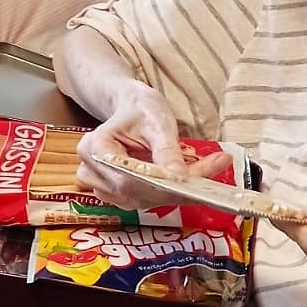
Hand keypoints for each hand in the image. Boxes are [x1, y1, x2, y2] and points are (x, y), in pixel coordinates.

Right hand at [75, 83, 227, 209]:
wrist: (131, 106)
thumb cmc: (140, 108)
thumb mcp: (157, 122)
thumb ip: (166, 151)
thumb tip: (179, 179)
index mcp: (94, 148)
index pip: (126, 179)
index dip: (159, 185)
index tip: (190, 180)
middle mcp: (92, 171)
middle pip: (134, 193)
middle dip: (175, 188)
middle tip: (214, 168)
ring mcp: (103, 186)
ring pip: (142, 200)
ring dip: (175, 192)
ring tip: (207, 171)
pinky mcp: (118, 194)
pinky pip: (145, 200)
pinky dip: (170, 193)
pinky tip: (192, 181)